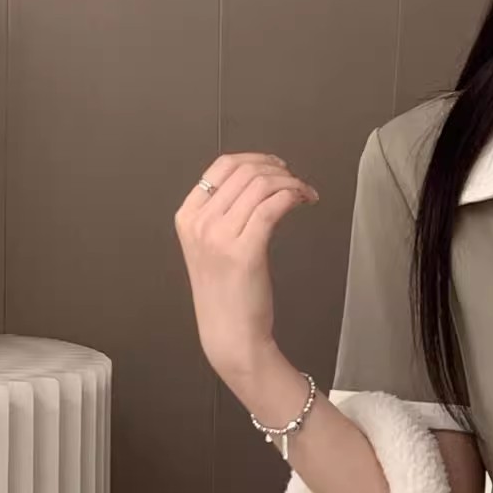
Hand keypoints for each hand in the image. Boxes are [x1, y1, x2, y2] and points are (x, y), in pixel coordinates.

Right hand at [174, 153, 318, 381]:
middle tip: (296, 181)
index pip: (221, 166)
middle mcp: (200, 223)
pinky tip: (305, 201)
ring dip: (291, 182)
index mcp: (187, 217)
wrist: (230, 333)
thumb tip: (258, 182)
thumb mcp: (212, 245)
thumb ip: (224, 213)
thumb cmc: (227, 293)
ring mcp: (219, 236)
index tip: (277, 166)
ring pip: (262, 185)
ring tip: (305, 193)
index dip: (255, 159)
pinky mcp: (245, 251)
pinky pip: (274, 206)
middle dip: (278, 170)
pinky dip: (294, 196)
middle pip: (245, 172)